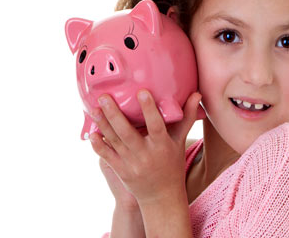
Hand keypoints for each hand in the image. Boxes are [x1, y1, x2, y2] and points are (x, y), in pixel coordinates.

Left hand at [89, 89, 202, 204]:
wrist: (161, 198)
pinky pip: (107, 156)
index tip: (141, 92)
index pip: (156, 126)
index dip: (149, 109)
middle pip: (128, 133)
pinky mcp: (121, 171)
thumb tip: (196, 94)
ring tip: (94, 109)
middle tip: (104, 96)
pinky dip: (98, 145)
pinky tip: (92, 133)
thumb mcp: (180, 142)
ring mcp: (131, 164)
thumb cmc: (172, 165)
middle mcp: (146, 155)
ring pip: (115, 141)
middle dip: (115, 114)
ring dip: (103, 124)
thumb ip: (185, 117)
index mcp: (162, 146)